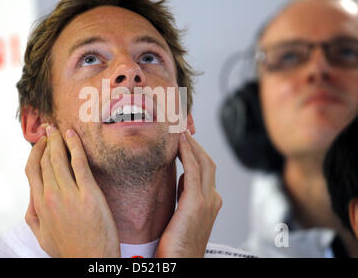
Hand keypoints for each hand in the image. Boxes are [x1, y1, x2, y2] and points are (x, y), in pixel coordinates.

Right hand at [24, 126, 119, 256]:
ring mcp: (70, 194)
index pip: (32, 169)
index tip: (40, 142)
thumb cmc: (69, 249)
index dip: (35, 151)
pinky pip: (79, 163)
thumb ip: (33, 214)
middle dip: (47, 141)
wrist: (90, 260)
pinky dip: (74, 146)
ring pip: (59, 158)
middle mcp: (51, 197)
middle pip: (45, 160)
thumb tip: (31, 194)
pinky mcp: (89, 193)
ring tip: (59, 129)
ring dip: (58, 140)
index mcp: (39, 205)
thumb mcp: (41, 235)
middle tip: (50, 128)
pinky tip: (73, 135)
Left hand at [155, 131, 221, 256]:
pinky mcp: (196, 203)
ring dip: (192, 143)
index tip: (183, 139)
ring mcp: (208, 200)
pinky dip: (188, 153)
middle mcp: (213, 199)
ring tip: (180, 130)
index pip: (206, 169)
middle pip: (208, 161)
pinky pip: (193, 170)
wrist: (180, 262)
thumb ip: (185, 195)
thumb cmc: (177, 244)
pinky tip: (180, 142)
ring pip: (204, 162)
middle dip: (195, 143)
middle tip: (181, 128)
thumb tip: (181, 177)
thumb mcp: (183, 214)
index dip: (195, 151)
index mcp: (211, 202)